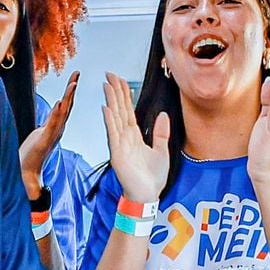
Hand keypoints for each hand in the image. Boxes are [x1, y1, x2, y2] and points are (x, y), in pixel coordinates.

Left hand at [19, 71, 78, 197]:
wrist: (24, 174)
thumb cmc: (28, 160)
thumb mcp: (36, 142)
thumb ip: (43, 135)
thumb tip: (45, 131)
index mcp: (54, 129)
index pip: (64, 108)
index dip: (69, 94)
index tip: (74, 79)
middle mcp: (55, 131)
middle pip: (66, 106)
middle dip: (71, 89)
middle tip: (77, 73)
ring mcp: (51, 135)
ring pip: (62, 112)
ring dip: (68, 97)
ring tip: (73, 82)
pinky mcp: (44, 140)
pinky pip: (53, 124)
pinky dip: (57, 113)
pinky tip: (60, 102)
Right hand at [102, 72, 168, 203]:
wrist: (147, 195)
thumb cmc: (152, 178)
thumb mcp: (162, 151)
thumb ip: (161, 133)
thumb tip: (163, 115)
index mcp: (134, 136)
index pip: (128, 110)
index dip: (124, 95)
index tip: (120, 80)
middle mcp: (125, 137)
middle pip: (119, 109)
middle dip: (115, 91)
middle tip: (110, 74)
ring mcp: (120, 144)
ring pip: (115, 117)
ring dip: (111, 100)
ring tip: (107, 84)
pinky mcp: (117, 153)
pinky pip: (113, 133)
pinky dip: (110, 120)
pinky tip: (106, 108)